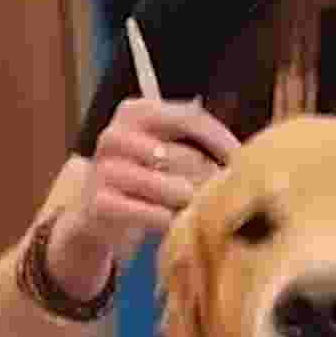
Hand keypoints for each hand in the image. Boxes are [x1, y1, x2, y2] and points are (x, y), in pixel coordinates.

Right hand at [62, 97, 240, 260]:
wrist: (92, 210)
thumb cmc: (140, 175)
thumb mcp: (159, 146)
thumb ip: (193, 141)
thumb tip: (243, 153)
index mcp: (134, 111)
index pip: (189, 117)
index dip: (221, 140)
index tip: (241, 160)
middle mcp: (115, 136)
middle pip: (185, 156)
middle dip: (210, 178)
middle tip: (223, 194)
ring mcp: (104, 170)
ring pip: (172, 187)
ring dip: (194, 202)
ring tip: (201, 209)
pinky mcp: (100, 203)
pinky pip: (154, 214)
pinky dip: (172, 222)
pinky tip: (178, 225)